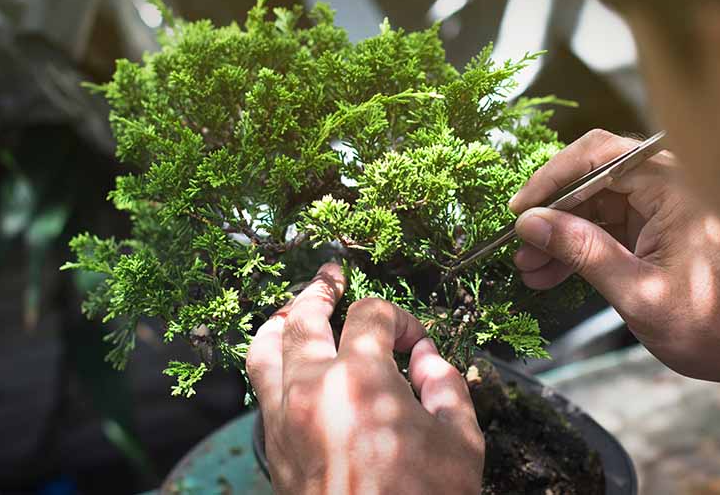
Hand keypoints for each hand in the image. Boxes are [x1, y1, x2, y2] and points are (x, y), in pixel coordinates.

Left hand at [246, 263, 484, 494]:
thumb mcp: (460, 442)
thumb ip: (447, 385)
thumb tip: (427, 358)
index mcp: (362, 380)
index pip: (371, 315)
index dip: (399, 318)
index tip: (415, 343)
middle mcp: (312, 388)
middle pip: (304, 316)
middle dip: (322, 290)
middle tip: (333, 277)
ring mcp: (284, 416)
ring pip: (265, 346)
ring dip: (282, 319)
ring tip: (298, 309)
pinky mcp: (273, 444)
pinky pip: (259, 385)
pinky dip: (272, 360)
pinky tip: (291, 361)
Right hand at [509, 129, 719, 416]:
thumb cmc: (718, 326)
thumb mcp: (639, 293)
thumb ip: (584, 252)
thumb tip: (530, 223)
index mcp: (676, 189)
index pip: (599, 157)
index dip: (551, 179)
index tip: (519, 211)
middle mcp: (671, 187)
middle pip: (592, 179)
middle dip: (551, 215)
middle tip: (519, 247)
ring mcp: (664, 208)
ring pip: (595, 206)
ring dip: (560, 236)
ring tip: (528, 268)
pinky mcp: (658, 230)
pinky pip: (608, 227)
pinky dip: (580, 249)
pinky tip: (551, 274)